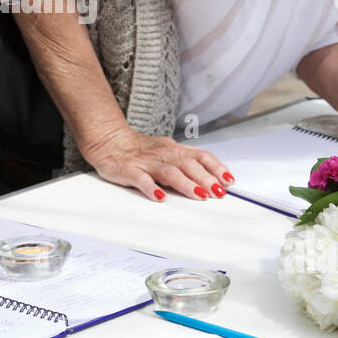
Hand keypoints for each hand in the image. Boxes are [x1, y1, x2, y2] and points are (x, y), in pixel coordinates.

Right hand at [83, 124, 232, 201]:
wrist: (109, 140)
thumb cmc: (140, 150)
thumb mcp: (167, 152)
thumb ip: (186, 163)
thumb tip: (212, 179)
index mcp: (174, 150)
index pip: (200, 156)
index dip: (216, 168)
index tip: (229, 181)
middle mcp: (163, 155)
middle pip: (188, 164)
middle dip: (205, 179)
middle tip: (218, 193)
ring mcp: (146, 162)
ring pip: (169, 171)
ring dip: (186, 184)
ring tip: (198, 195)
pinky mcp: (129, 170)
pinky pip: (141, 179)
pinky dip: (151, 188)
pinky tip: (160, 197)